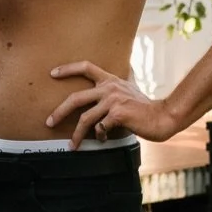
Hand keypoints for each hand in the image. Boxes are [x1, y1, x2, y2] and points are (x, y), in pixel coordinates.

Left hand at [46, 61, 179, 146]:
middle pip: (76, 98)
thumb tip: (116, 84)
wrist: (163, 117)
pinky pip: (100, 128)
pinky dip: (99, 136)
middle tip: (49, 122)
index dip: (67, 69)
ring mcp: (113, 100)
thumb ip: (117, 87)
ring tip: (72, 144)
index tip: (52, 73)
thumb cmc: (145, 107)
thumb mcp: (129, 90)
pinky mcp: (118, 114)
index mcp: (110, 80)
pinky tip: (102, 140)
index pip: (86, 66)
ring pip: (85, 118)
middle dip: (59, 112)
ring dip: (76, 134)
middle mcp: (109, 87)